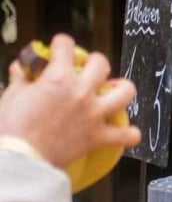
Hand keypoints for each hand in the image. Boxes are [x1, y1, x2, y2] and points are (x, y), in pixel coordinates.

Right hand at [0, 33, 139, 169]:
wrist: (20, 158)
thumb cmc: (12, 129)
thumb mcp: (11, 97)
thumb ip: (21, 79)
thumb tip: (21, 68)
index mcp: (58, 78)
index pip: (66, 46)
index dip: (62, 43)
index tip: (60, 46)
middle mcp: (81, 92)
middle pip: (101, 64)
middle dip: (94, 62)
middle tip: (88, 68)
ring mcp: (93, 114)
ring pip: (125, 93)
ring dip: (122, 89)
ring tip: (115, 89)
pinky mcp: (98, 136)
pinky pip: (125, 135)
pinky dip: (129, 135)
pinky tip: (128, 133)